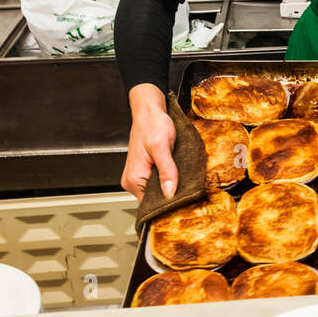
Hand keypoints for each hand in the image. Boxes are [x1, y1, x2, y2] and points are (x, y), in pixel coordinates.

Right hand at [121, 84, 177, 200]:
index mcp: (134, 179)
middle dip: (170, 194)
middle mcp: (132, 181)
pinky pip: (155, 183)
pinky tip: (173, 173)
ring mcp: (136, 178)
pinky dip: (166, 180)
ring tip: (179, 176)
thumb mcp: (163, 147)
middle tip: (185, 185)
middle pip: (154, 199)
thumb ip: (167, 171)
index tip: (184, 198)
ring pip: (156, 192)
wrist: (149, 112)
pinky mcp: (142, 173)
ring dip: (169, 186)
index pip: (152, 204)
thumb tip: (170, 192)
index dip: (169, 202)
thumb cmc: (153, 124)